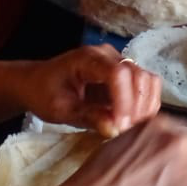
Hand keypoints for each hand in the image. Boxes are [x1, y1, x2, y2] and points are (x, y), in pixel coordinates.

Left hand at [20, 44, 162, 137]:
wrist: (38, 83)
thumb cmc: (44, 94)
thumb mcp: (60, 110)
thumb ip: (88, 117)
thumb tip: (115, 129)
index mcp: (87, 58)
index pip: (118, 74)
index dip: (124, 101)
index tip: (120, 126)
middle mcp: (108, 55)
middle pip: (139, 75)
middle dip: (137, 106)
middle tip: (125, 130)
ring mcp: (119, 62)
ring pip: (148, 80)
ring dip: (144, 106)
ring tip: (129, 127)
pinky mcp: (125, 73)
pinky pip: (146, 86)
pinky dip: (145, 105)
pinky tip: (132, 121)